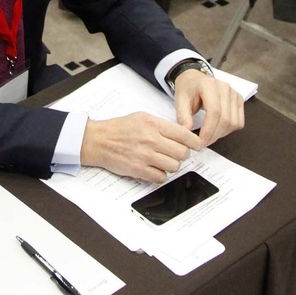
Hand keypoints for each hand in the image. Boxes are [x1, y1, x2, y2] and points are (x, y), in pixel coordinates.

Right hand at [80, 112, 201, 181]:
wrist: (98, 140)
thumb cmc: (119, 128)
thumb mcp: (142, 117)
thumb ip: (162, 125)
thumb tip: (182, 133)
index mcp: (153, 124)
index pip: (184, 134)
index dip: (195, 142)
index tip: (198, 145)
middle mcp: (151, 139)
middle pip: (182, 153)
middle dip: (182, 154)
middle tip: (175, 153)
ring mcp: (145, 156)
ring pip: (174, 166)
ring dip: (171, 165)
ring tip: (163, 161)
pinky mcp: (138, 170)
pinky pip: (161, 177)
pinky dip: (160, 175)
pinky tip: (154, 169)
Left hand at [173, 69, 244, 146]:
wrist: (195, 79)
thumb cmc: (188, 89)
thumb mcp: (180, 100)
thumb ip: (183, 116)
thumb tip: (187, 133)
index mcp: (209, 85)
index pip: (214, 111)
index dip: (208, 130)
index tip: (200, 142)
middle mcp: (225, 88)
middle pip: (225, 119)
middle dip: (214, 135)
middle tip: (202, 143)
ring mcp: (234, 93)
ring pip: (233, 123)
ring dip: (221, 134)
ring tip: (208, 136)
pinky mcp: (239, 100)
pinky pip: (239, 121)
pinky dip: (228, 130)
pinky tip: (217, 130)